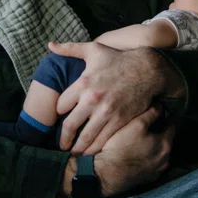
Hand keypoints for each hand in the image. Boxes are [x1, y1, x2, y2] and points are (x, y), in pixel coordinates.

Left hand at [49, 41, 180, 154]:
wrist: (147, 69)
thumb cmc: (118, 59)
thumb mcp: (93, 49)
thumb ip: (70, 49)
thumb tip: (50, 45)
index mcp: (83, 83)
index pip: (61, 106)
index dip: (58, 112)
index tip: (59, 118)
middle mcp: (92, 99)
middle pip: (69, 125)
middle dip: (63, 138)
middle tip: (61, 145)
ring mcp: (106, 112)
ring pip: (86, 137)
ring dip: (77, 148)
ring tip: (74, 152)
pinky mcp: (119, 120)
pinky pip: (103, 139)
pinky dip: (95, 148)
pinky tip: (91, 151)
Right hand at [94, 106, 173, 196]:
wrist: (108, 174)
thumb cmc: (121, 147)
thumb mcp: (136, 124)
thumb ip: (151, 113)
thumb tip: (160, 106)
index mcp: (165, 144)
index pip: (171, 125)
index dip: (163, 117)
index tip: (156, 113)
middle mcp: (165, 159)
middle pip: (166, 140)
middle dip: (158, 132)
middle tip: (146, 126)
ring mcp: (157, 171)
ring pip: (159, 153)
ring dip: (153, 147)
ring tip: (139, 141)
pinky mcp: (148, 179)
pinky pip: (152, 165)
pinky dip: (147, 159)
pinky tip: (136, 155)